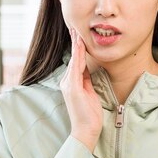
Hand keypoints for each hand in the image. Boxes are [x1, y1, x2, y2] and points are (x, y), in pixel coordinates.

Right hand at [59, 26, 102, 152]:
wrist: (85, 131)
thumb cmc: (89, 115)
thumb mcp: (90, 93)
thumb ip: (87, 81)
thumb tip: (88, 70)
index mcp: (72, 83)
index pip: (76, 61)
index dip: (78, 47)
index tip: (79, 34)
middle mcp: (67, 82)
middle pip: (73, 57)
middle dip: (74, 42)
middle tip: (75, 26)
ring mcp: (68, 85)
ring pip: (74, 60)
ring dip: (76, 45)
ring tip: (77, 31)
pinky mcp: (72, 88)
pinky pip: (76, 68)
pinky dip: (78, 56)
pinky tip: (80, 46)